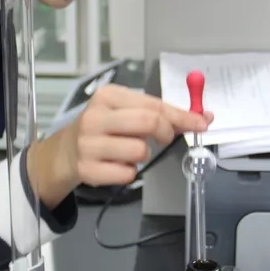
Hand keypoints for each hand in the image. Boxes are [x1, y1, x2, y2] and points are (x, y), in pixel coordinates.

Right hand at [27, 85, 212, 206]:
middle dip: (166, 133)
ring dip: (143, 155)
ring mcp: (89, 144)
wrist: (66, 152)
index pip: (154, 105)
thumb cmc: (104, 128)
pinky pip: (127, 174)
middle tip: (165, 138)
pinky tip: (116, 165)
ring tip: (128, 151)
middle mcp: (95, 117)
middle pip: (148, 123)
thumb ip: (161, 113)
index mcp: (107, 96)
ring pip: (140, 152)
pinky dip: (129, 172)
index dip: (182, 116)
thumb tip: (203, 117)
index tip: (202, 123)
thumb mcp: (126, 111)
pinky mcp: (87, 169)